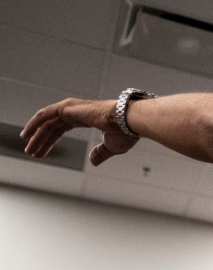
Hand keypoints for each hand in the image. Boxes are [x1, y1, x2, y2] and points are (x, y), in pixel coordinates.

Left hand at [22, 98, 138, 165]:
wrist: (129, 122)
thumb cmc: (126, 132)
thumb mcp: (111, 147)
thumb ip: (100, 153)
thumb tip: (93, 161)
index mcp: (86, 118)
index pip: (61, 129)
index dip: (51, 141)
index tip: (43, 151)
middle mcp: (76, 111)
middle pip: (51, 127)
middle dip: (41, 140)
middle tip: (32, 152)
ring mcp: (71, 108)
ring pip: (46, 122)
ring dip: (35, 134)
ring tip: (27, 147)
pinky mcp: (67, 108)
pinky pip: (45, 115)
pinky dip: (34, 123)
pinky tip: (28, 133)